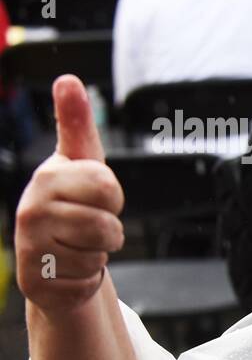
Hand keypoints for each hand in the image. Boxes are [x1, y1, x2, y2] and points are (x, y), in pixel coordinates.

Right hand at [15, 76, 124, 313]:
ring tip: (79, 245)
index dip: (113, 196)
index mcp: (47, 177)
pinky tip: (70, 267)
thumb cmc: (72, 204)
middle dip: (110, 229)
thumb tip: (68, 79)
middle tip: (89, 225)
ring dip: (100, 252)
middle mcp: (31, 209)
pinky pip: (89, 279)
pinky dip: (88, 276)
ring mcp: (30, 247)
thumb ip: (77, 122)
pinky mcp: (37, 281)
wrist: (52, 258)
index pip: (107, 186)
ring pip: (99, 252)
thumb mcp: (80, 162)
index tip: (97, 197)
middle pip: (107, 223)